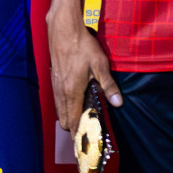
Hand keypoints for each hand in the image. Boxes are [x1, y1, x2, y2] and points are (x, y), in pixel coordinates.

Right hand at [47, 8, 121, 131]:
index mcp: (72, 91)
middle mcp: (61, 91)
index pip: (73, 119)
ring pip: (59, 108)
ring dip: (68, 115)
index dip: (78, 133)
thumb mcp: (100, 64)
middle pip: (63, 118)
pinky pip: (57, 99)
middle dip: (73, 126)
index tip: (82, 143)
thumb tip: (118, 103)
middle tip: (86, 130)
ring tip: (80, 118)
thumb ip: (108, 85)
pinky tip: (73, 99)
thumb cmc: (83, 46)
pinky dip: (64, 105)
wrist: (63, 28)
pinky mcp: (53, 77)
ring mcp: (55, 84)